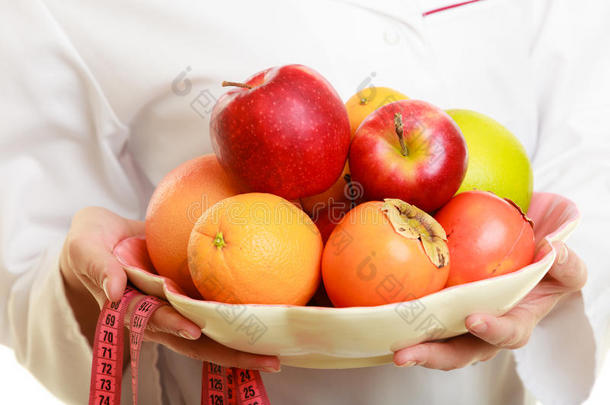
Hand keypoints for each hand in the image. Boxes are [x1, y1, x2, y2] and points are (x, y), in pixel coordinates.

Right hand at [60, 207, 279, 371]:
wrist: (104, 238)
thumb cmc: (91, 243)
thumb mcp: (85, 248)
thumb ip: (97, 266)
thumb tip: (114, 290)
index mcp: (134, 309)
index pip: (157, 321)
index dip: (174, 325)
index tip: (193, 329)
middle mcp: (161, 315)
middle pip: (198, 341)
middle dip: (231, 353)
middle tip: (269, 360)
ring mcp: (178, 308)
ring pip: (213, 332)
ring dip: (243, 344)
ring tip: (279, 352)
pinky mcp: (191, 294)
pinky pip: (217, 309)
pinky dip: (242, 317)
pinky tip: (271, 317)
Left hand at [393, 241, 586, 369]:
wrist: (520, 260)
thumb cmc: (543, 269)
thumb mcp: (563, 267)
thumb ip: (565, 264)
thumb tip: (553, 251)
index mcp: (516, 323)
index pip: (508, 334)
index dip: (493, 331)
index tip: (474, 319)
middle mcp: (482, 330)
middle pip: (459, 352)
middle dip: (433, 356)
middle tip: (407, 354)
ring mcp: (457, 323)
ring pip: (434, 342)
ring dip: (410, 345)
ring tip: (388, 344)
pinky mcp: (436, 310)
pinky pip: (418, 317)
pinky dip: (399, 317)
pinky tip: (376, 310)